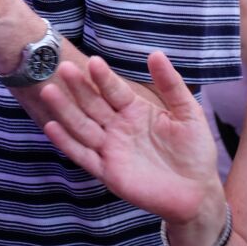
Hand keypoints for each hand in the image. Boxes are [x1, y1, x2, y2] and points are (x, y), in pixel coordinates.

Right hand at [41, 52, 221, 225]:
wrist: (197, 191)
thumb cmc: (195, 150)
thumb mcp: (187, 112)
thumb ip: (171, 85)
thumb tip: (155, 53)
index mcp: (136, 110)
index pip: (115, 89)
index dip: (104, 77)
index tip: (93, 61)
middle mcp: (119, 127)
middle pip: (93, 104)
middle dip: (78, 87)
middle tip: (63, 68)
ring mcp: (111, 149)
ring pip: (83, 126)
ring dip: (65, 110)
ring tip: (49, 91)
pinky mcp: (108, 172)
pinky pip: (83, 155)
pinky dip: (66, 142)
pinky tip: (51, 126)